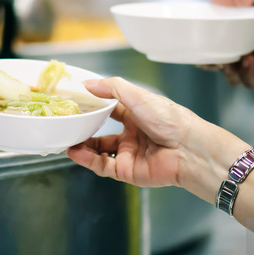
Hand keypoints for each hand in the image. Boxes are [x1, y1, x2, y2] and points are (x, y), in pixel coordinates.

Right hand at [67, 77, 245, 199]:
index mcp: (137, 114)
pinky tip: (75, 152)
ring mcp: (129, 153)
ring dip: (81, 145)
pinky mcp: (127, 170)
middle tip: (65, 123)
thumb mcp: (138, 96)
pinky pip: (102, 165)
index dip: (92, 106)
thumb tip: (87, 84)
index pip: (109, 109)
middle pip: (101, 131)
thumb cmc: (169, 119)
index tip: (73, 102)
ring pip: (98, 150)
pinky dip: (86, 159)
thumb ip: (111, 88)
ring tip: (65, 138)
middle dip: (83, 128)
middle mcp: (132, 133)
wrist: (188, 149)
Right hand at [206, 0, 253, 87]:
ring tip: (227, 61)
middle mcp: (250, 42)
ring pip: (232, 73)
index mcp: (245, 23)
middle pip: (221, 57)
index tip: (194, 40)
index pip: (218, 35)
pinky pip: (251, 80)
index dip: (205, 40)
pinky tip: (247, 61)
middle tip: (206, 58)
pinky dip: (245, 73)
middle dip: (211, 61)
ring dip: (226, 69)